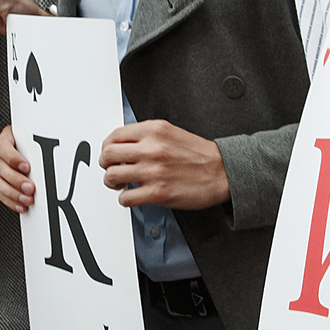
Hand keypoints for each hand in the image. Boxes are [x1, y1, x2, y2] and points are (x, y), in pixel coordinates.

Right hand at [0, 126, 35, 212]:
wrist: (26, 145)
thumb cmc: (29, 141)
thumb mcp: (32, 137)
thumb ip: (39, 140)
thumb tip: (54, 147)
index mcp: (5, 141)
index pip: (3, 148)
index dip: (13, 159)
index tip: (26, 166)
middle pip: (1, 169)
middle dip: (16, 180)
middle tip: (30, 187)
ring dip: (14, 194)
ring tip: (27, 199)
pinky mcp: (0, 182)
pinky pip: (1, 194)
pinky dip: (11, 201)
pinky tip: (21, 205)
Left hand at [99, 120, 229, 209]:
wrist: (223, 172)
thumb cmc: (199, 154)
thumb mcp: (170, 132)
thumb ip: (146, 136)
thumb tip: (123, 145)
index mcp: (154, 130)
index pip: (114, 136)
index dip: (107, 147)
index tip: (110, 154)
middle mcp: (151, 149)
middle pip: (108, 155)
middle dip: (106, 164)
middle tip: (112, 169)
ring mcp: (153, 171)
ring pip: (112, 176)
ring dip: (113, 182)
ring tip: (122, 184)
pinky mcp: (158, 193)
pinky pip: (126, 198)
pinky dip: (125, 199)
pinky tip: (133, 196)